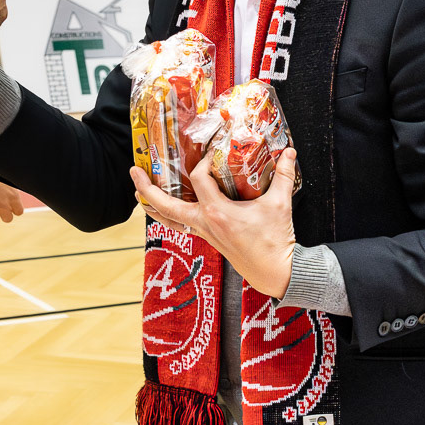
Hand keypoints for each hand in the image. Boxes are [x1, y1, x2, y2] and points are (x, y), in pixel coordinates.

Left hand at [130, 149, 297, 299]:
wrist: (274, 272)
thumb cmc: (276, 240)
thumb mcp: (280, 204)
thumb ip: (284, 176)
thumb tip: (290, 152)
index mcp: (218, 213)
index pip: (200, 179)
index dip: (204, 162)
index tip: (213, 154)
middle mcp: (205, 223)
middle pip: (165, 206)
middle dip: (147, 189)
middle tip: (134, 171)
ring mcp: (204, 232)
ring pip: (168, 219)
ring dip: (151, 205)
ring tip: (137, 192)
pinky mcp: (207, 238)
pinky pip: (180, 225)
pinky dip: (168, 215)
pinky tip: (163, 209)